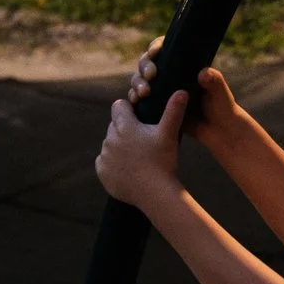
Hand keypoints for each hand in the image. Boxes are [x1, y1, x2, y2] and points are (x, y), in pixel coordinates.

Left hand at [97, 88, 186, 208]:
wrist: (155, 194)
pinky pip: (105, 162)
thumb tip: (182, 90)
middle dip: (125, 130)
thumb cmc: (163, 162)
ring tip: (138, 158)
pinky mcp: (102, 171)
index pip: (118, 106)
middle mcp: (110, 138)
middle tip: (143, 142)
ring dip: (120, 147)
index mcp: (124, 126)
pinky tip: (129, 170)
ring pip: (110, 145)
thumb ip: (174, 111)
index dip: (129, 110)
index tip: (139, 118)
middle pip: (115, 126)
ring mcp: (105, 156)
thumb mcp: (169, 135)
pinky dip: (114, 164)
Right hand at [129, 40, 249, 150]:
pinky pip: (139, 98)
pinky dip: (135, 97)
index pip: (165, 49)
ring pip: (140, 79)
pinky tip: (136, 101)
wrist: (218, 131)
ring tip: (144, 93)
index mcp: (184, 64)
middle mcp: (170, 74)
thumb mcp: (220, 92)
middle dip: (145, 66)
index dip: (156, 47)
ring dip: (137, 83)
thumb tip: (204, 73)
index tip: (155, 52)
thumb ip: (214, 82)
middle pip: (148, 63)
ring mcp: (161, 90)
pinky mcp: (156, 105)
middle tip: (151, 76)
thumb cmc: (222, 107)